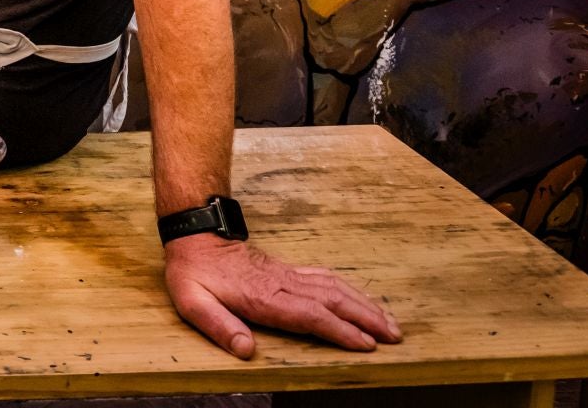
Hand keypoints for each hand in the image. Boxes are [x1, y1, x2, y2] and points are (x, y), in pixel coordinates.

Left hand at [163, 234, 400, 358]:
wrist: (195, 236)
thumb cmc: (193, 273)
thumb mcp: (193, 302)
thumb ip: (219, 326)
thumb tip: (246, 351)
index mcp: (263, 297)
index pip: (310, 315)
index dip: (340, 331)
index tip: (367, 345)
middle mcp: (281, 284)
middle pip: (333, 300)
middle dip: (366, 319)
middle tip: (395, 336)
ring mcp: (287, 275)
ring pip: (334, 287)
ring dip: (364, 304)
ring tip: (390, 321)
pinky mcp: (287, 270)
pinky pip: (325, 277)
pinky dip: (348, 289)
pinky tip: (361, 297)